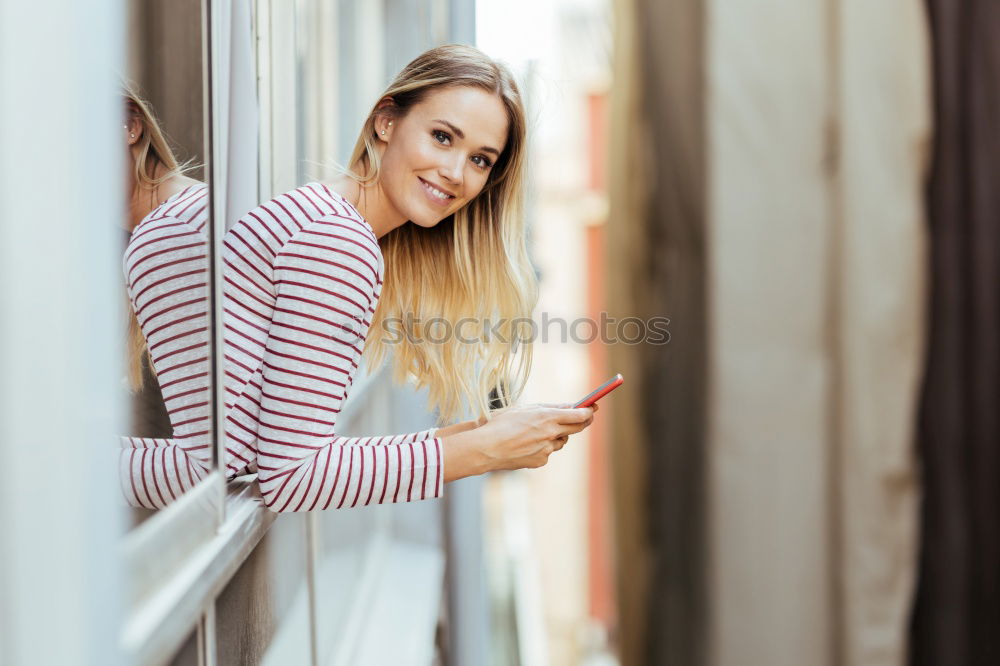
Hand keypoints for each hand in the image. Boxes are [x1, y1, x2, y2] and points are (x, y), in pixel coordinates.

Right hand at [476, 403, 596, 470]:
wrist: (486, 449)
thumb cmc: (501, 424)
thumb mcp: (524, 409)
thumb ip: (549, 408)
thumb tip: (570, 406)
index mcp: (546, 417)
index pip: (578, 415)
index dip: (588, 411)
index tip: (593, 408)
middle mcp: (550, 434)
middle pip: (576, 428)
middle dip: (582, 422)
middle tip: (585, 417)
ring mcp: (547, 449)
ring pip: (560, 441)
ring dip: (557, 435)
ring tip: (538, 431)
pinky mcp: (540, 461)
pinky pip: (548, 452)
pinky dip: (543, 447)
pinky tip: (527, 444)